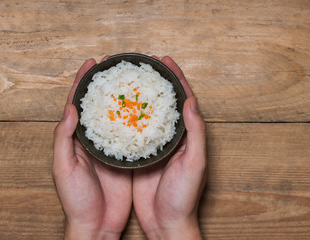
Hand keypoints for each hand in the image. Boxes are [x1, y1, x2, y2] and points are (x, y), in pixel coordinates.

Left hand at [53, 58, 131, 239]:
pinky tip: (147, 109)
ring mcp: (110, 147)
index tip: (93, 63)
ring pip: (117, 116)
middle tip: (118, 66)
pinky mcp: (125, 157)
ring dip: (124, 98)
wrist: (96, 224)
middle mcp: (93, 139)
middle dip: (106, 84)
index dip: (83, 82)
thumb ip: (64, 138)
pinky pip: (131, 133)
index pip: (77, 103)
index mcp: (75, 139)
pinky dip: (137, 119)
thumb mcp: (63, 168)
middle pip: (99, 105)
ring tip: (134, 81)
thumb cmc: (75, 199)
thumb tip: (70, 108)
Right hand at [133, 56, 205, 238]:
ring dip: (137, 97)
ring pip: (145, 114)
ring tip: (125, 80)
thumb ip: (195, 133)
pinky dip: (125, 117)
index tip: (164, 60)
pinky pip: (132, 131)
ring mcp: (153, 145)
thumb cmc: (184, 197)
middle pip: (162, 102)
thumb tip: (191, 101)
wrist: (166, 223)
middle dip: (153, 82)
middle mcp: (170, 137)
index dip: (175, 77)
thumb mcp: (195, 164)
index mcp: (186, 136)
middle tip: (141, 65)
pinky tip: (114, 109)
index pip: (183, 99)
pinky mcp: (139, 156)